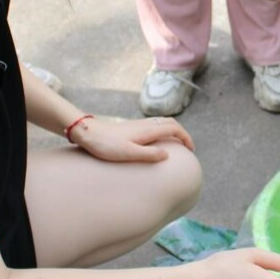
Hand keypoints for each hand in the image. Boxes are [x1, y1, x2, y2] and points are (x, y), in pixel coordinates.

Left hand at [68, 116, 194, 162]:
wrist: (88, 133)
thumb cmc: (106, 145)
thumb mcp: (128, 153)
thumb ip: (148, 155)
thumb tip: (167, 155)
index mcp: (148, 130)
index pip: (174, 128)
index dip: (186, 138)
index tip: (190, 150)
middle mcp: (145, 124)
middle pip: (171, 123)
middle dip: (182, 133)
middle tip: (187, 147)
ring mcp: (138, 125)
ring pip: (162, 122)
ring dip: (173, 131)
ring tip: (176, 144)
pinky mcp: (132, 127)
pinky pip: (154, 125)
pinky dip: (163, 131)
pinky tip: (157, 142)